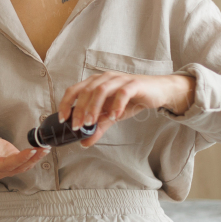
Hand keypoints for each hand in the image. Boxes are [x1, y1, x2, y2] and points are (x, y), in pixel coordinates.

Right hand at [0, 129, 49, 177]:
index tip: (32, 151)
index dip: (20, 159)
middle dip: (33, 158)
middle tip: (44, 148)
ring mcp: (8, 169)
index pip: (7, 164)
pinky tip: (42, 150)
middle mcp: (0, 170)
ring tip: (46, 148)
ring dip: (36, 158)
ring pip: (24, 167)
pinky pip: (26, 163)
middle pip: (19, 167)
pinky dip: (35, 157)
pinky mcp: (14, 164)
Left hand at [57, 73, 195, 147]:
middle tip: (78, 127)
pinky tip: (115, 116)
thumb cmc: (131, 100)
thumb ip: (98, 127)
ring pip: (101, 89)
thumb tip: (83, 143)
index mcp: (95, 83)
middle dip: (79, 110)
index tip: (63, 119)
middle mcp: (105, 78)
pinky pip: (123, 92)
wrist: (157, 92)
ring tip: (91, 123)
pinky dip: (116, 104)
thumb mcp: (111, 116)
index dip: (65, 103)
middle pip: (86, 91)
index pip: (74, 90)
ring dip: (94, 107)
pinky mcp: (134, 84)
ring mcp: (119, 79)